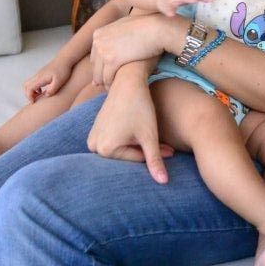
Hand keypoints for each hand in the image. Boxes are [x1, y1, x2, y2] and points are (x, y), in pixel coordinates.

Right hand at [23, 58, 71, 101]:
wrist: (65, 59)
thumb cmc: (63, 70)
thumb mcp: (59, 82)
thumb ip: (52, 89)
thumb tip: (46, 95)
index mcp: (40, 78)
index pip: (29, 89)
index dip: (29, 97)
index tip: (34, 102)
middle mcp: (38, 76)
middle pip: (26, 86)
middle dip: (28, 94)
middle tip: (35, 100)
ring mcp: (39, 74)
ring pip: (29, 83)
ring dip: (32, 91)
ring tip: (40, 96)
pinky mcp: (42, 73)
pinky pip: (34, 82)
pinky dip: (35, 88)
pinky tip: (43, 90)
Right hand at [87, 68, 173, 182]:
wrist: (127, 83)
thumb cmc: (139, 108)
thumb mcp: (149, 136)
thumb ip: (155, 161)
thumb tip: (163, 183)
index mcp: (105, 150)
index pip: (136, 159)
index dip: (155, 155)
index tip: (172, 151)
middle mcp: (94, 146)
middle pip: (128, 155)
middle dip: (147, 151)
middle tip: (168, 146)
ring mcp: (92, 137)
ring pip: (123, 148)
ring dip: (139, 145)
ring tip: (154, 136)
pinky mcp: (95, 129)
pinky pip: (115, 141)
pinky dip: (130, 138)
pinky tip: (141, 129)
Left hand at [90, 13, 170, 87]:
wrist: (155, 29)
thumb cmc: (145, 26)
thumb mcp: (124, 25)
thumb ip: (115, 33)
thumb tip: (117, 37)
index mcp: (98, 34)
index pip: (95, 55)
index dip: (99, 65)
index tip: (102, 73)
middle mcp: (97, 42)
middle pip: (95, 65)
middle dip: (99, 75)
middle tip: (102, 84)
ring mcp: (103, 51)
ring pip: (99, 74)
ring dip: (104, 82)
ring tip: (110, 89)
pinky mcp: (112, 61)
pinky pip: (108, 78)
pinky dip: (111, 84)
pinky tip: (116, 88)